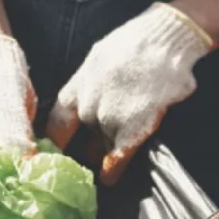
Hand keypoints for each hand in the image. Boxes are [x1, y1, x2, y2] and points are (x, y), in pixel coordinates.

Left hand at [46, 3, 212, 184]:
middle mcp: (88, 103)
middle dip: (85, 146)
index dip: (55, 138)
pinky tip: (109, 179)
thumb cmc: (137, 42)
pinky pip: (118, 156)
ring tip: (102, 169)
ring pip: (103, 144)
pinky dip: (113, 169)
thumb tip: (89, 97)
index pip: (58, 120)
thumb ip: (92, 81)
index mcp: (79, 84)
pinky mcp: (132, 127)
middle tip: (85, 160)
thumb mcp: (102, 57)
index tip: (52, 151)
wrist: (165, 39)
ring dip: (103, 154)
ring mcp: (109, 117)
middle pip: (83, 135)